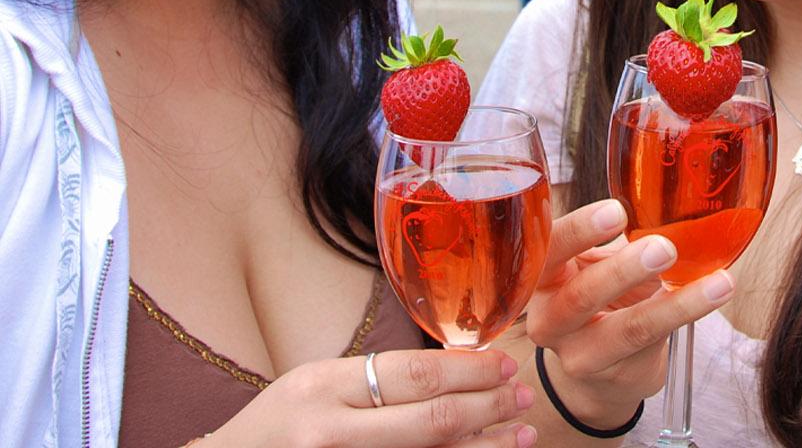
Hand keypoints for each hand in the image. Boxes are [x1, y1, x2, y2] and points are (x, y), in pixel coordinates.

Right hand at [206, 348, 534, 446]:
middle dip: (488, 406)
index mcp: (322, 387)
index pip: (415, 373)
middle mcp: (330, 432)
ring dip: (485, 446)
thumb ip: (376, 380)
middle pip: (432, 418)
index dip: (470, 369)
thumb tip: (458, 367)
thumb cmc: (276, 429)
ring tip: (522, 435)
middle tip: (523, 396)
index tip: (504, 365)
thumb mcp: (315, 387)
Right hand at [525, 199, 735, 427]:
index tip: (617, 211)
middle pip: (581, 296)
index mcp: (540, 277)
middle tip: (664, 248)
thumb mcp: (593, 264)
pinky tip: (715, 294)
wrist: (596, 370)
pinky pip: (654, 343)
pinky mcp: (613, 375)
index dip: (580, 230)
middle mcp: (548, 319)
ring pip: (627, 329)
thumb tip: (665, 201)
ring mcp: (577, 354)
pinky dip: (686, 315)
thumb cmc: (599, 296)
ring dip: (675, 304)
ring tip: (716, 282)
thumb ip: (610, 239)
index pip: (549, 249)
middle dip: (625, 270)